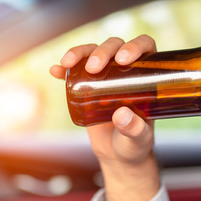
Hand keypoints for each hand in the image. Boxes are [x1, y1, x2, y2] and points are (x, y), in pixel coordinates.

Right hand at [50, 36, 160, 200]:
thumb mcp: (139, 139)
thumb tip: (121, 114)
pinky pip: (73, 73)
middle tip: (94, 68)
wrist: (118, 155)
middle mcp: (125, 70)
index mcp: (146, 75)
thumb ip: (135, 129)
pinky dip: (63, 69)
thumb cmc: (135, 143)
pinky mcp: (85, 87)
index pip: (144, 47)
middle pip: (114, 46)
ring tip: (67, 63)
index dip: (135, 45)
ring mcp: (104, 77)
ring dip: (80, 52)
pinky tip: (55, 70)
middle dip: (103, 51)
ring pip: (92, 52)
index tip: (124, 59)